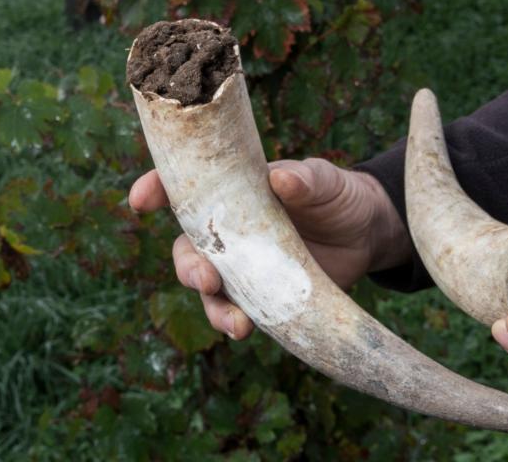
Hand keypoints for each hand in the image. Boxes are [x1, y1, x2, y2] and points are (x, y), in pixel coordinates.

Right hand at [129, 158, 410, 339]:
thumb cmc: (336, 195)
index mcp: (232, 193)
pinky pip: (236, 312)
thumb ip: (304, 178)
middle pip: (187, 249)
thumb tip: (282, 178)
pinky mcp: (260, 295)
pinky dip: (234, 323)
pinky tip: (244, 330)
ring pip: (208, 289)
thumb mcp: (324, 181)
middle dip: (188, 266)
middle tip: (206, 278)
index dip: (156, 190)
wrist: (365, 234)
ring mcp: (241, 266)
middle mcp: (228, 232)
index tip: (141, 199)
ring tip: (234, 321)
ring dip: (212, 306)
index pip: (184, 188)